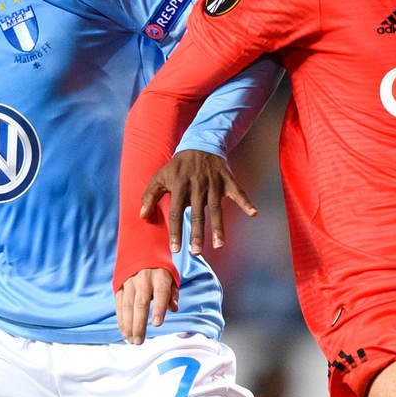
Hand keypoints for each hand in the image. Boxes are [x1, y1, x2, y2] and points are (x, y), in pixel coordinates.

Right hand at [116, 267, 178, 344]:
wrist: (140, 248)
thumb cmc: (159, 269)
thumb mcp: (171, 277)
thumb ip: (172, 293)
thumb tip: (173, 308)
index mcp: (159, 276)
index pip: (160, 294)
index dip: (158, 309)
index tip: (157, 324)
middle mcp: (143, 279)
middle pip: (140, 303)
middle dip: (139, 324)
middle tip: (140, 341)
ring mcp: (129, 282)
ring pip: (127, 305)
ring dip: (128, 325)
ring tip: (131, 340)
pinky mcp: (119, 285)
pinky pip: (119, 304)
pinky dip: (121, 319)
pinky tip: (124, 332)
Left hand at [138, 149, 257, 253]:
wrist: (200, 144)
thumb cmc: (177, 166)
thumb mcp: (160, 177)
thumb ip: (149, 196)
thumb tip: (142, 216)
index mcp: (179, 187)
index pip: (175, 213)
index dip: (175, 232)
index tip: (175, 249)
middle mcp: (197, 186)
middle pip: (197, 214)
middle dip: (196, 234)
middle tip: (196, 252)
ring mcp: (214, 183)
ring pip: (216, 208)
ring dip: (218, 227)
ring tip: (218, 244)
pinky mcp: (227, 180)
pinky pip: (238, 192)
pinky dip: (246, 202)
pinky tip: (253, 213)